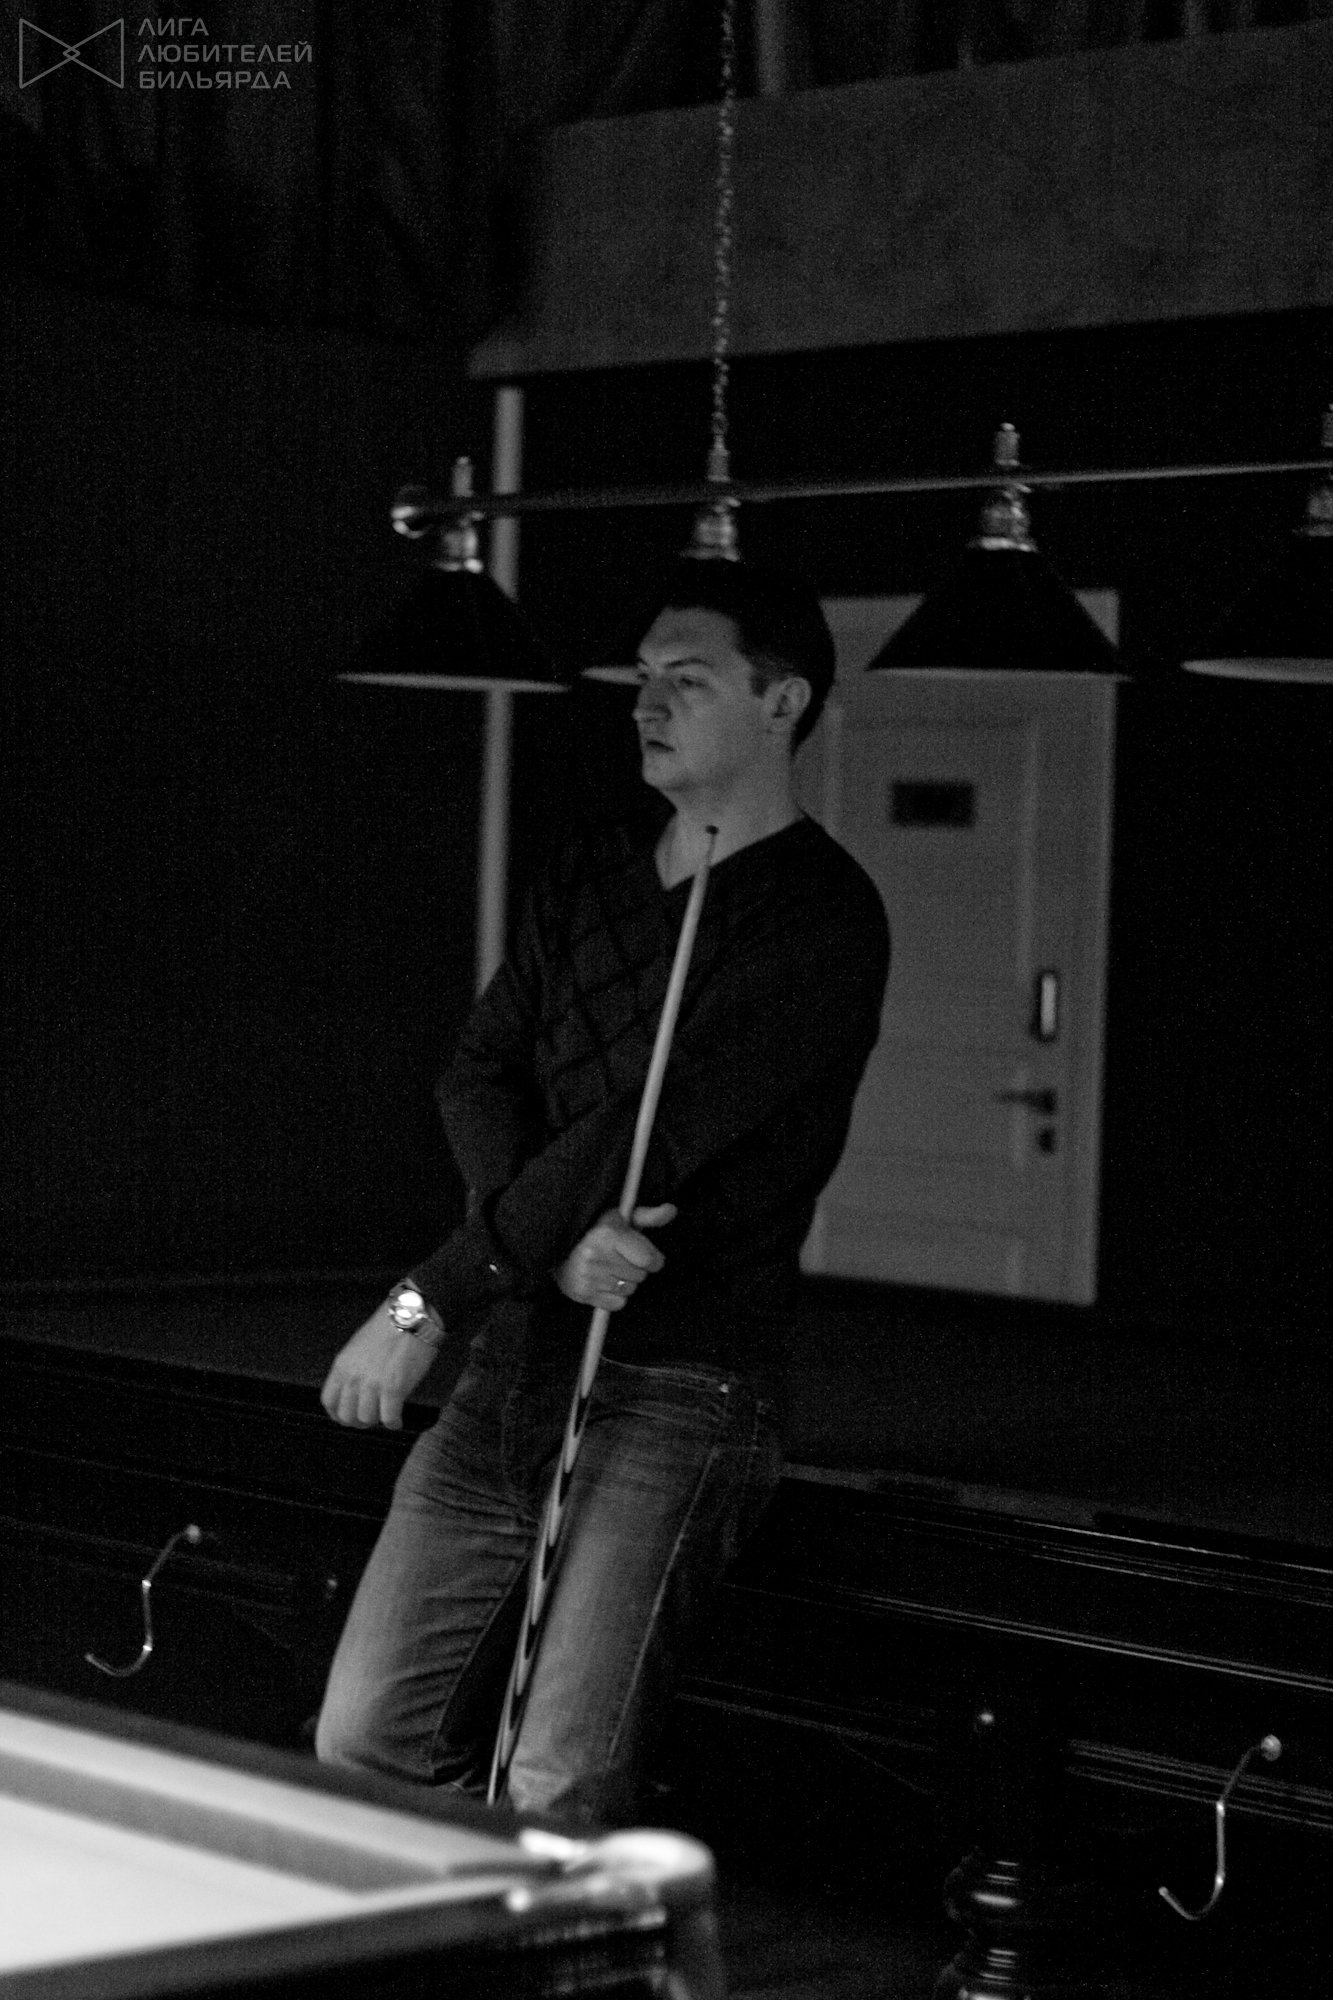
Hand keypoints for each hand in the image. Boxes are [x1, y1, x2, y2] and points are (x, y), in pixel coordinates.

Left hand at [320, 1299, 438, 1430]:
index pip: (329, 1401)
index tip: (348, 1417)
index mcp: (342, 1366)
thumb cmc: (389, 1328)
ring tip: (387, 1416)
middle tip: (371, 1418)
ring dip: (377, 1421)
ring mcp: (373, 1384)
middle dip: (358, 1422)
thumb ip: (353, 1370)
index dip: (338, 1414)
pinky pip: (389, 1418)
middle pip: (347, 1415)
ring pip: (367, 1419)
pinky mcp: (394, 1388)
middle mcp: (353, 1377)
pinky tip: (398, 1420)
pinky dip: (394, 1423)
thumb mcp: (358, 1347)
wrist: (411, 1316)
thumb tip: (356, 1393)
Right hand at [553, 1204, 676, 1312]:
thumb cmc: (596, 1231)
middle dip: (636, 1268)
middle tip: (620, 1258)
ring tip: (610, 1269)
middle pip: (641, 1276)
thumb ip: (648, 1216)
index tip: (643, 1254)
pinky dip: (615, 1296)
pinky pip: (618, 1304)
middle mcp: (597, 1255)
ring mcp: (588, 1276)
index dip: (652, 1258)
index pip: (649, 1260)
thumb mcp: (621, 1219)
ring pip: (630, 1290)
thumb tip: (672, 1209)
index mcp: (609, 1233)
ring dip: (626, 1282)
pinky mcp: (582, 1293)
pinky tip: (603, 1282)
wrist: (557, 1246)